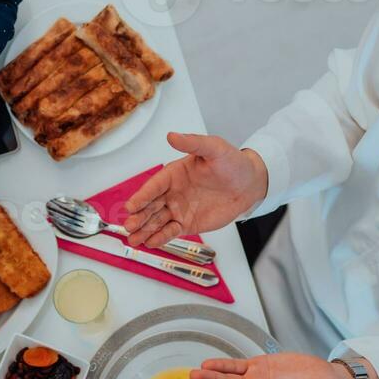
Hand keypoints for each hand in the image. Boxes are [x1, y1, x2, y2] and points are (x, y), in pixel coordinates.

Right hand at [123, 133, 267, 247]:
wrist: (249, 183)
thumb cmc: (232, 163)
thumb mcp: (214, 148)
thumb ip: (192, 143)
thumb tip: (172, 136)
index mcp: (174, 174)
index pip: (154, 186)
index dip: (142, 196)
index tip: (131, 206)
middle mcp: (172, 192)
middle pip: (151, 206)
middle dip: (139, 217)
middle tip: (129, 226)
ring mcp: (178, 209)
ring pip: (157, 221)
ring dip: (145, 230)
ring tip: (134, 240)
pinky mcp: (187, 224)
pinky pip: (171, 232)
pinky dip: (161, 238)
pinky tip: (151, 243)